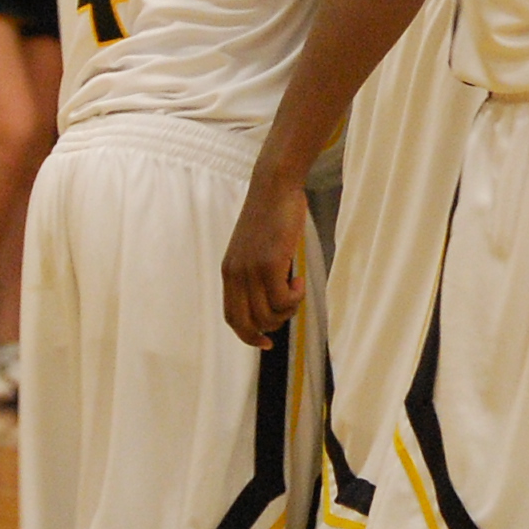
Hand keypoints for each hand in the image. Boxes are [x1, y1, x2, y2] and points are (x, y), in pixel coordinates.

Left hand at [220, 182, 309, 347]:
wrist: (274, 188)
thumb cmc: (271, 215)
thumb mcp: (256, 249)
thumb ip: (257, 273)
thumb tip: (273, 301)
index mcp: (229, 273)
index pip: (232, 318)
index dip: (248, 336)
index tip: (266, 341)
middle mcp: (235, 275)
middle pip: (250, 322)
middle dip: (272, 326)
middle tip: (290, 308)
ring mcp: (251, 270)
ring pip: (269, 314)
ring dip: (288, 310)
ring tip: (296, 288)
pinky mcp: (269, 264)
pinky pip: (283, 300)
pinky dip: (295, 297)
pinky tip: (300, 279)